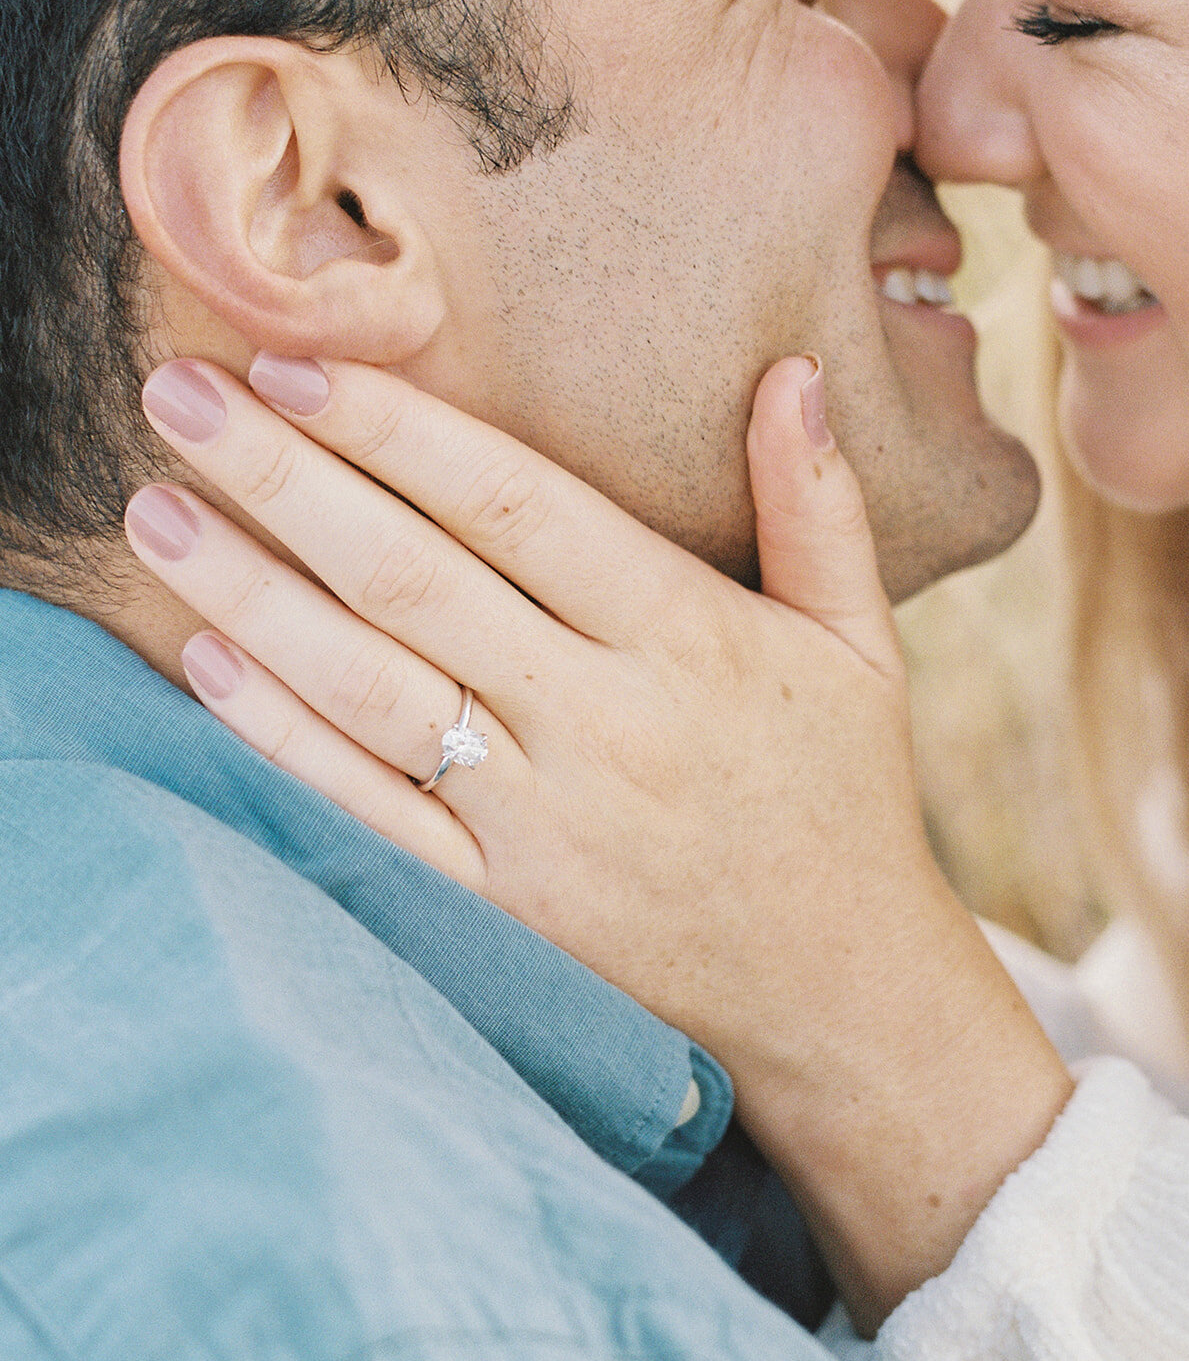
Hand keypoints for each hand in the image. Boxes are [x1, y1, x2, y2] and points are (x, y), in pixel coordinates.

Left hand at [125, 353, 1071, 1330]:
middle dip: (284, 480)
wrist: (837, 995)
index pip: (516, 507)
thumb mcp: (861, 648)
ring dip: (251, 595)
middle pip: (415, 580)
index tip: (295, 365)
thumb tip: (789, 371)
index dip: (398, 430)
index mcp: (687, 638)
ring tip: (155, 514)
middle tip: (179, 396)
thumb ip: (819, 509)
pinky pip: (372, 810)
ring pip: (370, 688)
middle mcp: (603, 723)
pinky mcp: (502, 904)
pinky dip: (283, 736)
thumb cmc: (842, 803)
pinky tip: (206, 659)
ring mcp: (541, 823)